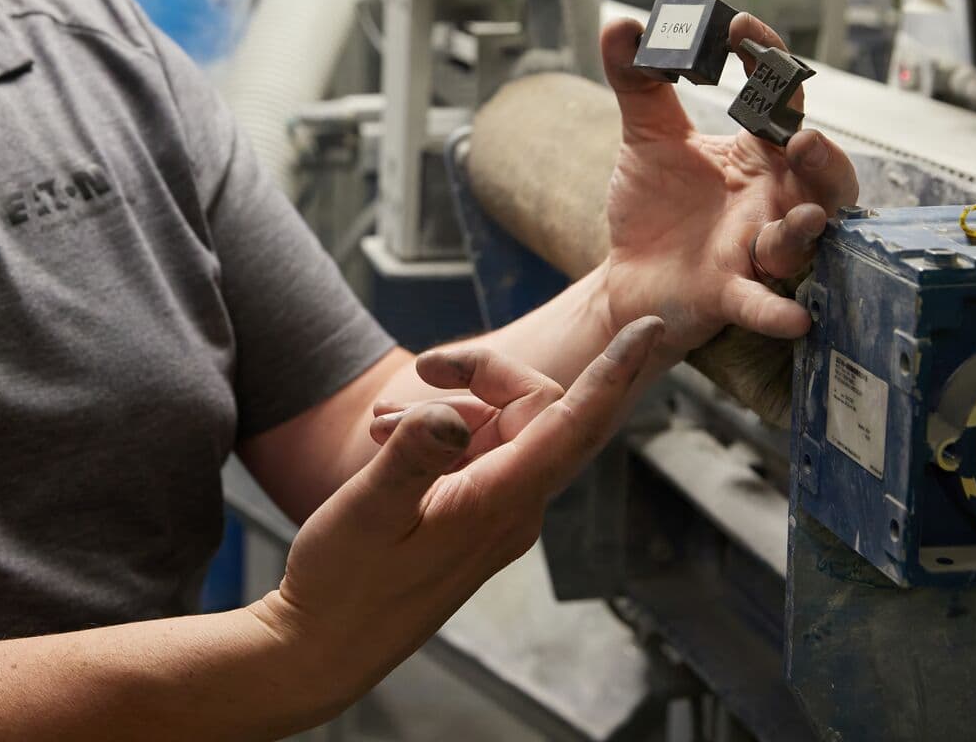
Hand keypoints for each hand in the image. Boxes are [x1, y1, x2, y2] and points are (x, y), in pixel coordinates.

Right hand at [254, 318, 666, 709]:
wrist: (327, 649)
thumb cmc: (344, 585)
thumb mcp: (369, 510)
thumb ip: (413, 456)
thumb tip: (450, 414)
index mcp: (500, 503)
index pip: (576, 424)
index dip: (614, 371)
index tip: (648, 327)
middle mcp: (513, 510)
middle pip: (534, 411)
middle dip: (481, 377)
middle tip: (422, 367)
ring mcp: (496, 518)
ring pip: (499, 432)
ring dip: (448, 408)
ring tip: (377, 424)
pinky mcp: (474, 524)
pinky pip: (477, 458)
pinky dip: (438, 436)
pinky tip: (386, 442)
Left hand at [599, 15, 858, 345]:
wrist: (628, 277)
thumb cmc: (656, 206)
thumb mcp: (647, 137)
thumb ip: (637, 81)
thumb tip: (620, 24)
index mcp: (758, 153)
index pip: (781, 99)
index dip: (768, 60)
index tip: (739, 27)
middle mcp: (773, 199)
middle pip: (824, 178)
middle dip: (825, 159)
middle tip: (805, 139)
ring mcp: (757, 248)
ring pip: (803, 240)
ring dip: (806, 230)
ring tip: (806, 218)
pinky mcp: (731, 292)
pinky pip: (763, 303)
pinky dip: (776, 310)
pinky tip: (794, 319)